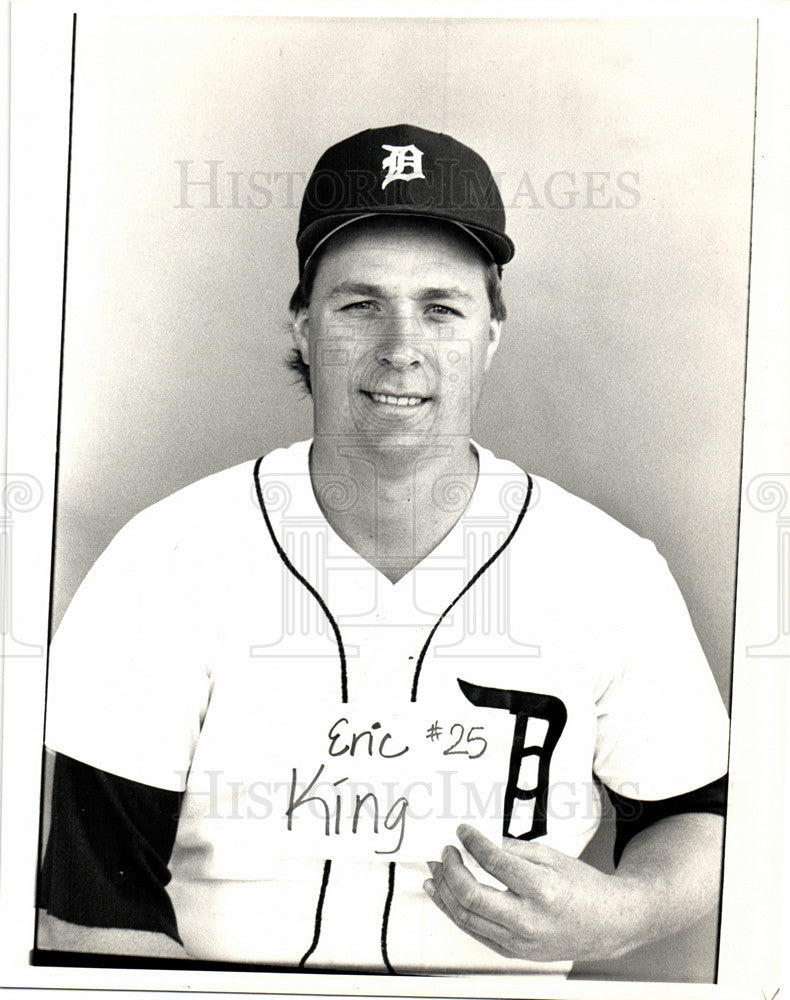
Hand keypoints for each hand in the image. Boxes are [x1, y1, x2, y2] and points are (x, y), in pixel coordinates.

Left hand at [424, 823, 639, 961]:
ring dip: (445, 893)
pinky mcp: (514, 952)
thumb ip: (515, 850)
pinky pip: (475, 932)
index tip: (462, 831)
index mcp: (541, 889)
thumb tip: (483, 842)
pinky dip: (456, 913)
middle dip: (450, 869)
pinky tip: (447, 898)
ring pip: (467, 918)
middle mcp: (528, 919)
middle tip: (445, 852)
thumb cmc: (584, 889)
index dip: (471, 843)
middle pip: (471, 895)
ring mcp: (520, 941)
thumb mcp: (553, 857)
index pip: (493, 862)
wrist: (609, 924)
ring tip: (436, 873)